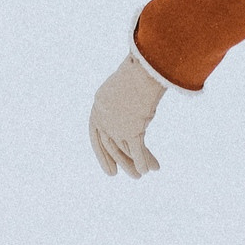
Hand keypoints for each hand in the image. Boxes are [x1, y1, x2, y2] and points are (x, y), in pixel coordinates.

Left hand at [89, 52, 165, 177]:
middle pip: (111, 145)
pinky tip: (149, 170)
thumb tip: (132, 95)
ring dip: (134, 164)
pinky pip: (139, 151)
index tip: (107, 165)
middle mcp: (104, 118)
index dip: (101, 152)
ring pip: (126, 150)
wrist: (143, 70)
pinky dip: (144, 161)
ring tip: (141, 175)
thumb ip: (126, 95)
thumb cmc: (138, 69)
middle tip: (120, 174)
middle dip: (119, 161)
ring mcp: (117, 125)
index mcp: (98, 105)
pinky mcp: (132, 130)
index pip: (95, 134)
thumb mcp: (125, 82)